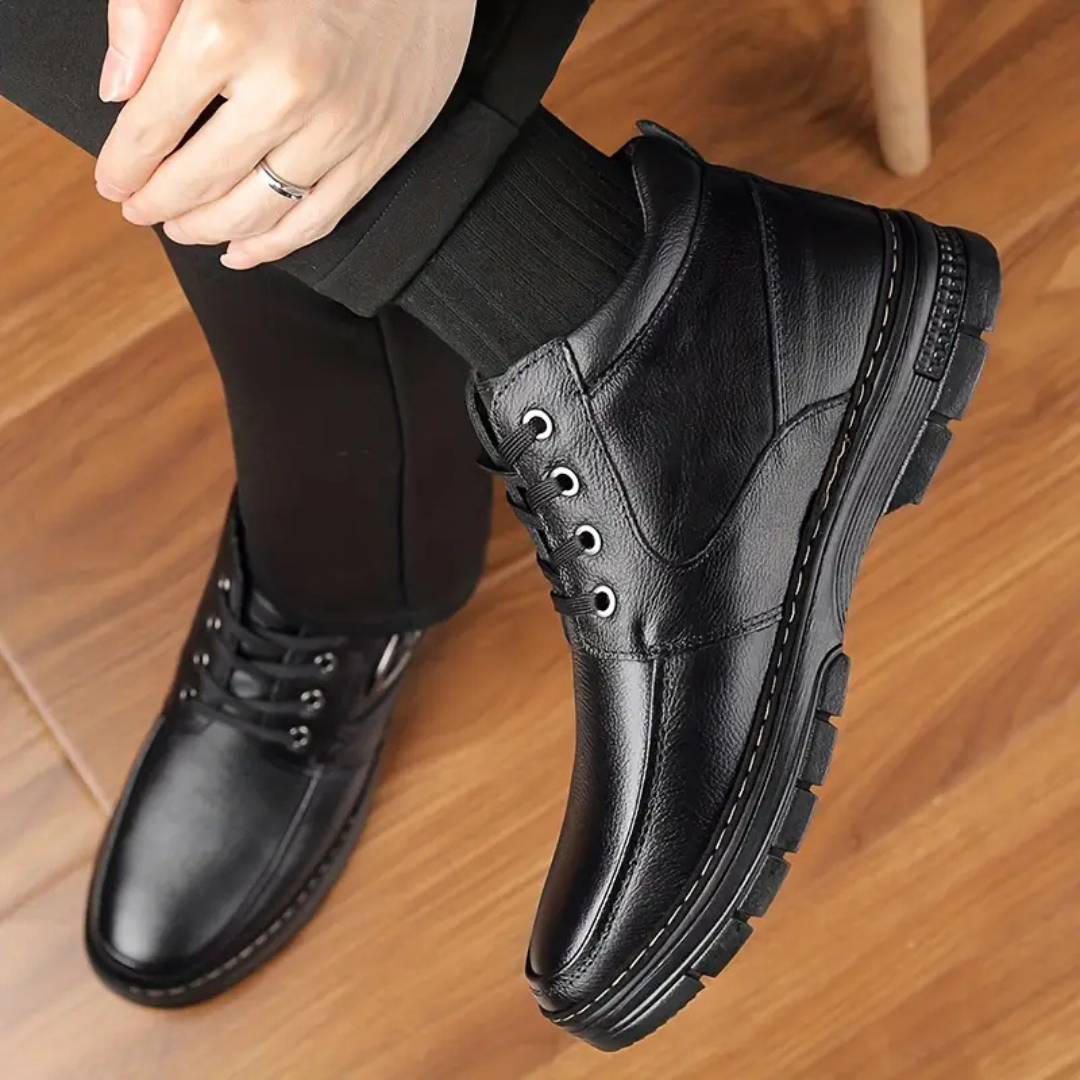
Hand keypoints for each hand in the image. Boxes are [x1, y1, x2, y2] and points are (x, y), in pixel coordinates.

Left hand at [95, 0, 476, 268]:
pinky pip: (318, 218)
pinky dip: (275, 245)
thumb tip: (116, 90)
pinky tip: (244, 250)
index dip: (124, 166)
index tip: (113, 183)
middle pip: (202, 178)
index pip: (152, 126)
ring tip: (185, 228)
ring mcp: (339, 125)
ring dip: (211, 230)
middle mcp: (287, 86)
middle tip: (142, 211)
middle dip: (161, 204)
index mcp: (228, 30)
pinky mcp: (379, 148)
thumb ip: (145, 11)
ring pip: (258, 209)